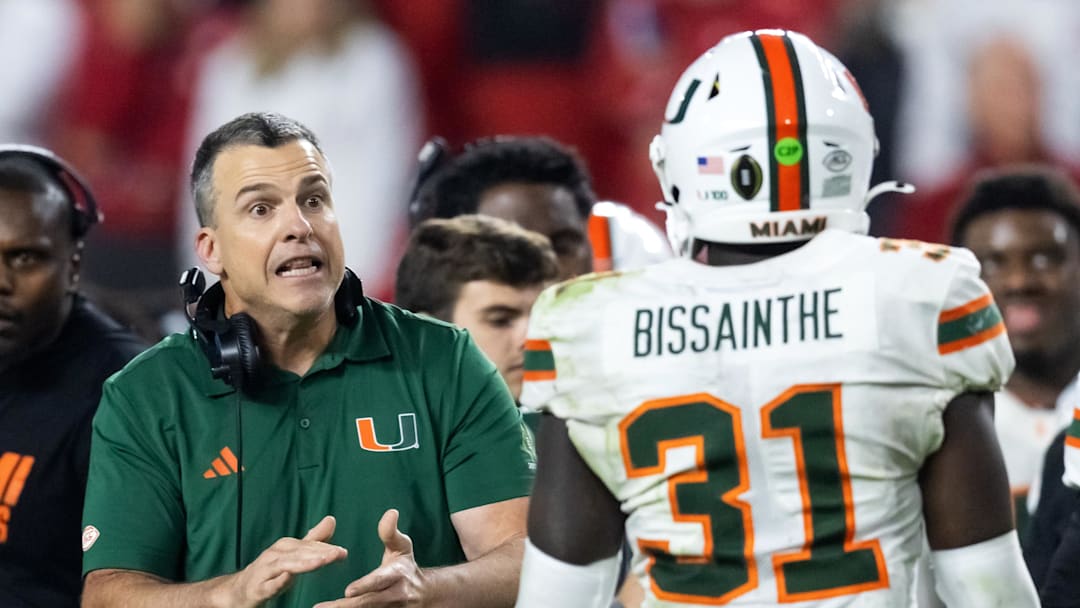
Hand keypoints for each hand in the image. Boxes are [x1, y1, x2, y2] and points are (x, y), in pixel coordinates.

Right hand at [222, 515, 347, 607]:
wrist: (239, 590)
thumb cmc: (271, 571)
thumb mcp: (293, 555)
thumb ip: (313, 539)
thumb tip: (331, 519)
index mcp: (286, 547)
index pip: (310, 546)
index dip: (327, 549)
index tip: (343, 552)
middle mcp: (275, 555)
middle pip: (300, 552)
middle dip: (320, 553)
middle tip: (339, 554)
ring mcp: (265, 571)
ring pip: (286, 565)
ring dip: (304, 562)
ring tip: (321, 562)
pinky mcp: (257, 588)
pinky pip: (268, 584)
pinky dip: (278, 581)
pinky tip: (288, 577)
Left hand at [314, 509, 427, 606]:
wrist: (424, 594)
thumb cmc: (406, 565)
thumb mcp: (403, 547)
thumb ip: (392, 532)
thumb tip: (391, 512)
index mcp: (397, 574)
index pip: (379, 581)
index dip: (365, 585)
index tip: (348, 591)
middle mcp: (394, 595)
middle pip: (368, 602)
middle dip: (345, 606)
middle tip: (320, 607)